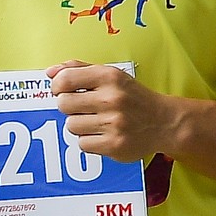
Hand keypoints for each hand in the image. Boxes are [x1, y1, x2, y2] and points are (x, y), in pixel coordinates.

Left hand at [48, 61, 179, 162]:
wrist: (165, 122)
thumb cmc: (132, 97)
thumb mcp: (111, 76)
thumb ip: (79, 70)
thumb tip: (50, 72)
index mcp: (110, 77)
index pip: (65, 80)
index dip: (57, 86)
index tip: (62, 90)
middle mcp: (112, 99)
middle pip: (63, 104)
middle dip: (69, 106)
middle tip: (83, 108)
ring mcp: (114, 124)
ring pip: (71, 126)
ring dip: (79, 125)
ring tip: (96, 121)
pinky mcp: (114, 145)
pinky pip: (82, 144)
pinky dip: (89, 140)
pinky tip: (103, 134)